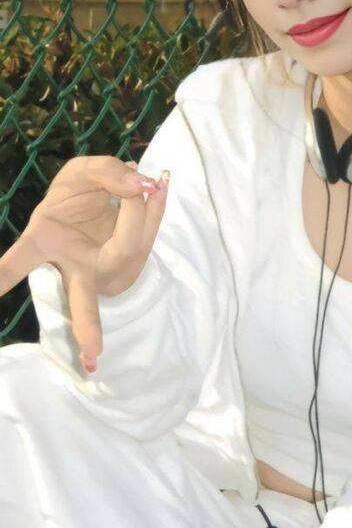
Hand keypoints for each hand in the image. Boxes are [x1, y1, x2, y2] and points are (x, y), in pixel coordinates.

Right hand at [0, 156, 169, 373]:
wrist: (104, 199)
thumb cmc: (79, 192)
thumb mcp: (82, 171)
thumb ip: (106, 171)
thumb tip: (139, 184)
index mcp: (46, 244)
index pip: (19, 264)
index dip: (1, 277)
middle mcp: (76, 267)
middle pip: (80, 299)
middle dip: (87, 325)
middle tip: (93, 356)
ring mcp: (107, 270)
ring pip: (130, 243)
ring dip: (139, 207)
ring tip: (145, 180)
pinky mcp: (132, 264)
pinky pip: (150, 234)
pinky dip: (156, 207)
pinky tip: (159, 187)